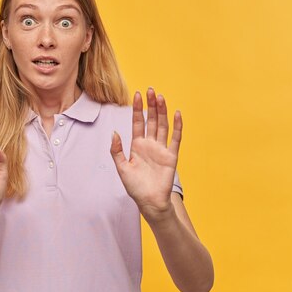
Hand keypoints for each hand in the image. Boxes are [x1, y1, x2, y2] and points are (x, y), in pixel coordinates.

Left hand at [110, 88, 181, 219]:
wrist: (149, 202)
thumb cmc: (135, 187)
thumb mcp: (121, 168)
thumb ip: (116, 150)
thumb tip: (114, 132)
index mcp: (137, 146)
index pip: (138, 122)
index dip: (137, 108)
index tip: (137, 94)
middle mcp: (150, 144)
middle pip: (151, 120)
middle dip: (151, 105)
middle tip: (151, 90)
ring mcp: (161, 149)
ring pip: (162, 126)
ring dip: (162, 112)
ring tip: (161, 97)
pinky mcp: (171, 156)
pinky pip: (175, 138)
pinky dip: (177, 126)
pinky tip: (177, 114)